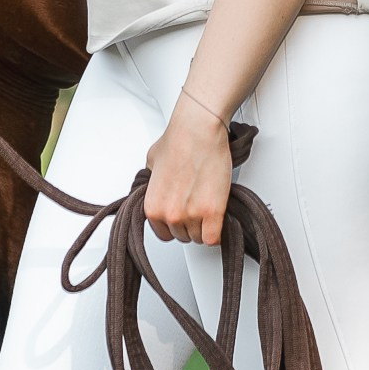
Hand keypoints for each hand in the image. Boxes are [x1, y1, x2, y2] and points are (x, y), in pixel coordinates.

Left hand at [144, 94, 235, 246]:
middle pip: (182, 236)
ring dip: (204, 225)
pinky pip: (213, 239)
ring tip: (207, 206)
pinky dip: (217, 232)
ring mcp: (191, 215)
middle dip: (190, 223)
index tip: (181, 216)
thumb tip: (158, 185)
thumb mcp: (151, 163)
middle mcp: (169, 214)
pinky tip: (217, 219)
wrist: (197, 131)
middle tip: (196, 205)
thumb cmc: (178, 141)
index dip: (174, 225)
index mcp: (152, 207)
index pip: (163, 234)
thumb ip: (152, 183)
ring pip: (199, 237)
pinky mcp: (213, 213)